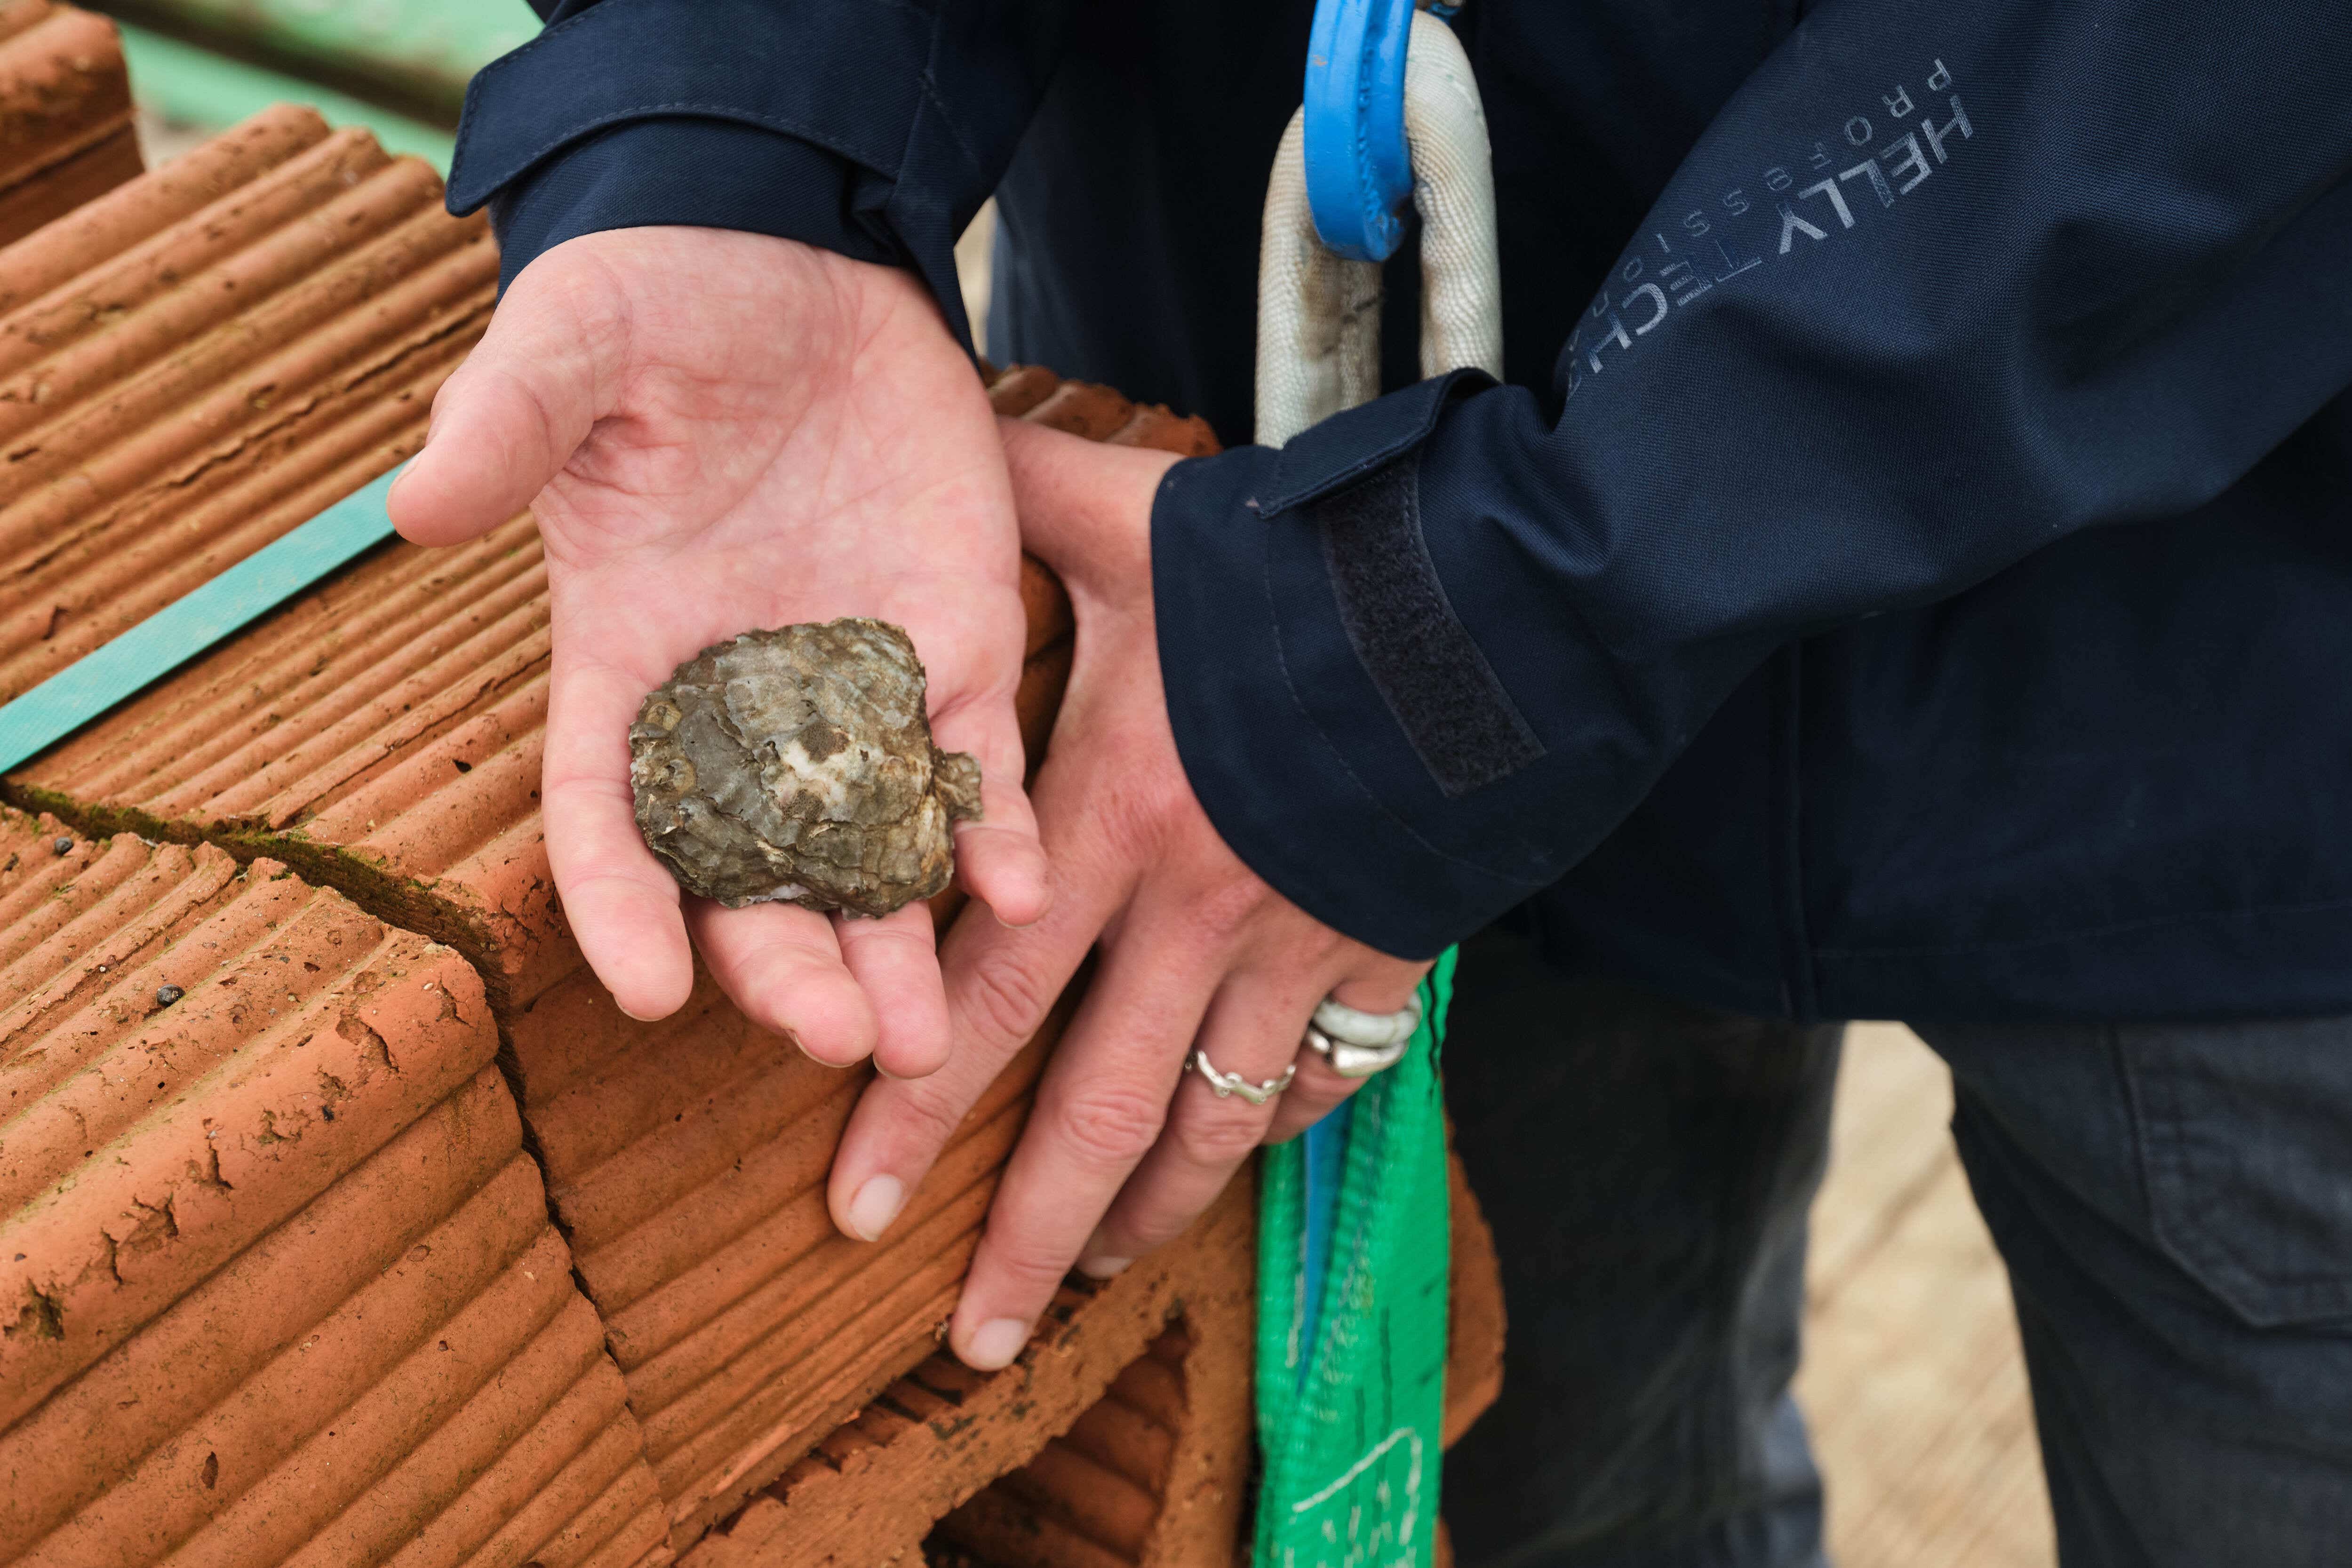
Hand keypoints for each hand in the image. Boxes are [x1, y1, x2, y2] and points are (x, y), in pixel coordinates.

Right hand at [387, 229, 1046, 1074]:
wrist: (797, 262)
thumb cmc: (660, 300)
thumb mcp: (571, 344)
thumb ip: (509, 423)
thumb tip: (417, 504)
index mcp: (625, 657)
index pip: (606, 810)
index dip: (621, 903)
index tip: (651, 991)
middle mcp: (737, 707)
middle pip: (749, 871)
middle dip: (789, 964)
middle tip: (838, 1042)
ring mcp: (851, 690)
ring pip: (867, 854)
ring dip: (898, 944)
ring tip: (930, 1040)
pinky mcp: (951, 652)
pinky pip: (976, 769)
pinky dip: (998, 835)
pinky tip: (1027, 893)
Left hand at [823, 418, 1430, 1366]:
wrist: (1509, 596)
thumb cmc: (1306, 560)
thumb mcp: (1140, 518)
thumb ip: (1016, 502)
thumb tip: (925, 446)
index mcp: (1112, 817)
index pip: (980, 992)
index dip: (908, 1106)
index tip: (851, 1204)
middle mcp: (1194, 909)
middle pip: (1090, 1105)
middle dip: (1019, 1233)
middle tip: (965, 1341)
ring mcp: (1297, 945)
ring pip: (1210, 1124)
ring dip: (1140, 1216)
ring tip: (1083, 1283)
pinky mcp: (1386, 949)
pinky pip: (1323, 1077)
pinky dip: (1275, 1132)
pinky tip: (1228, 1166)